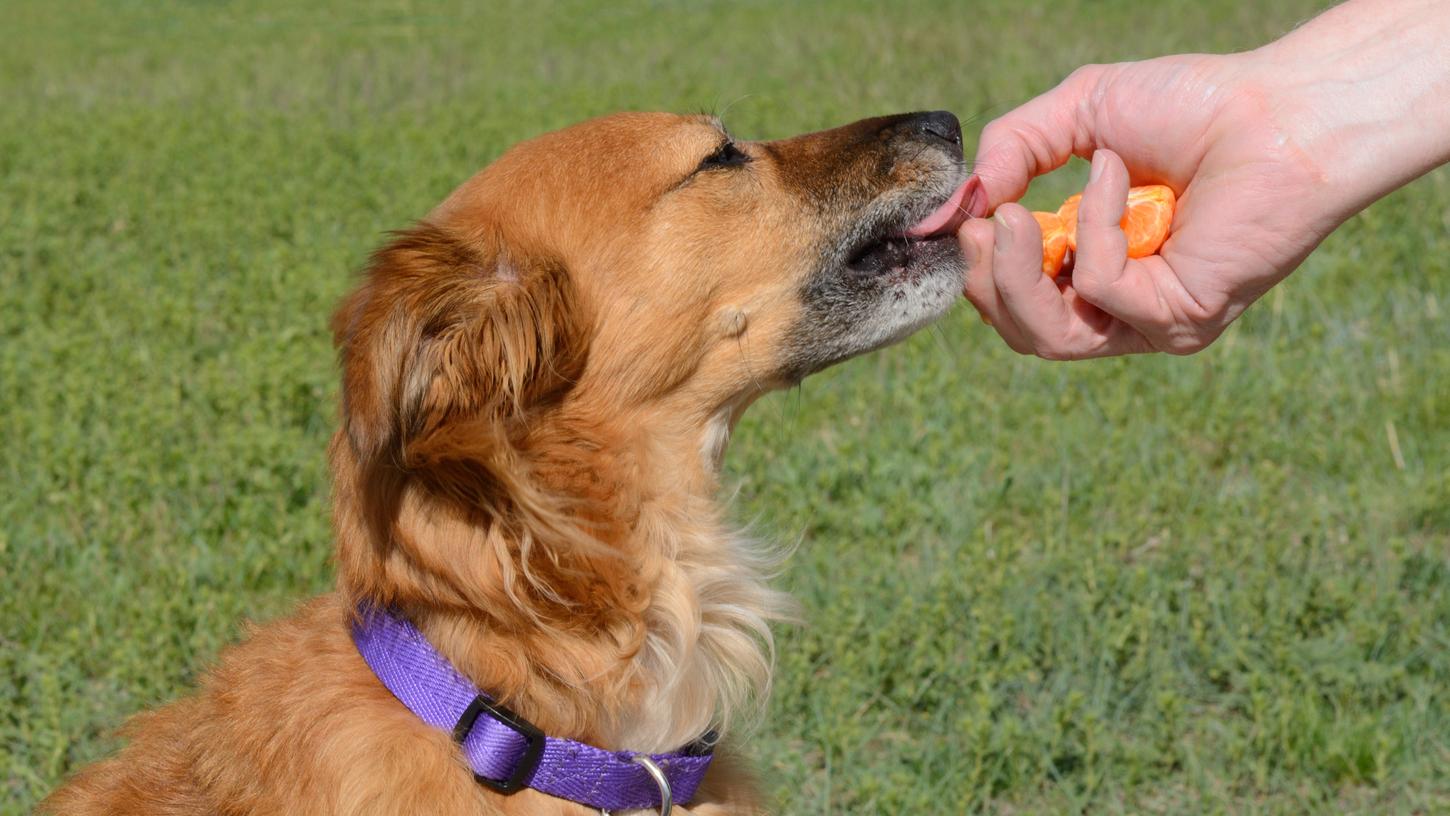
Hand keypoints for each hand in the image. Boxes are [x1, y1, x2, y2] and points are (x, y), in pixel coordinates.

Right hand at [959, 54, 1337, 357]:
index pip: (1016, 302)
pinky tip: (1117, 171)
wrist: (1282, 107)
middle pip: (1024, 333)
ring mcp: (1152, 321)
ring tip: (1011, 216)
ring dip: (1015, 276)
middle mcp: (1125, 307)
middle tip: (984, 224)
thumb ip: (1009, 153)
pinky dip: (1095, 225)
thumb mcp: (1078, 114)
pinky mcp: (1180, 318)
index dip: (977, 268)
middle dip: (986, 280)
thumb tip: (950, 209)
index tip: (958, 219)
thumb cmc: (1196, 105)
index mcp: (1097, 266)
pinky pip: (1102, 288)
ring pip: (1050, 337)